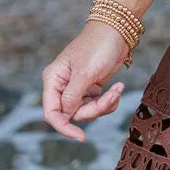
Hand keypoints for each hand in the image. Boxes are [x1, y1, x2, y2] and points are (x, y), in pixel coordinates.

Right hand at [42, 23, 129, 141]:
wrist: (117, 32)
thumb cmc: (97, 47)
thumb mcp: (85, 73)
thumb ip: (72, 97)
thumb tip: (65, 117)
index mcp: (53, 80)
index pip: (52, 113)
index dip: (64, 127)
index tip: (81, 137)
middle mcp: (62, 86)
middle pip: (73, 114)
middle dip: (95, 110)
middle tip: (111, 97)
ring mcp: (77, 88)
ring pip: (87, 111)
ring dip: (104, 105)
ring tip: (117, 89)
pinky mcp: (91, 88)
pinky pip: (98, 105)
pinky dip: (109, 101)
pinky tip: (118, 88)